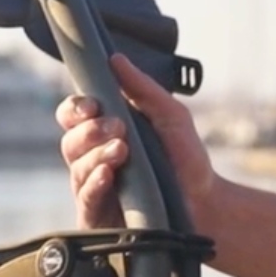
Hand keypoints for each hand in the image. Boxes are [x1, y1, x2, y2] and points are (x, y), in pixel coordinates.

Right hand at [56, 54, 216, 230]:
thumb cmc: (186, 161)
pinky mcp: (99, 217)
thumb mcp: (171, 117)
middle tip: (118, 128)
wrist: (205, 203)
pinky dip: (94, 184)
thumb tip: (116, 59)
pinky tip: (107, 174)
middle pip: (70, 141)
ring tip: (122, 150)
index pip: (73, 116)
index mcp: (105, 134)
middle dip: (90, 130)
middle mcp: (95, 159)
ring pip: (77, 168)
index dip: (76, 108)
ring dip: (96, 154)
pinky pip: (86, 199)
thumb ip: (144, 89)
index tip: (94, 105)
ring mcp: (95, 189)